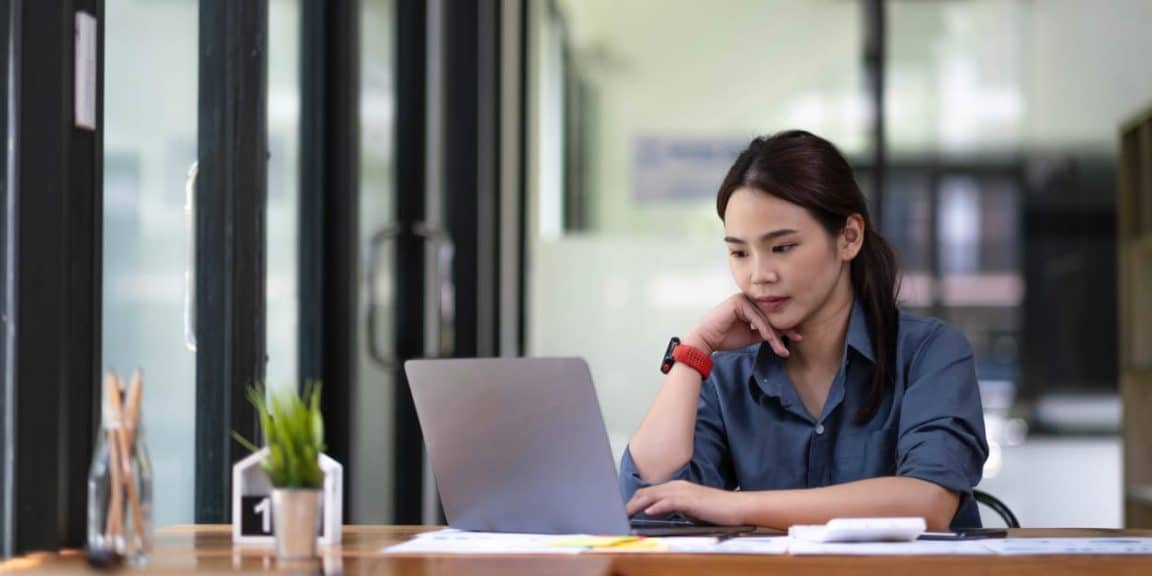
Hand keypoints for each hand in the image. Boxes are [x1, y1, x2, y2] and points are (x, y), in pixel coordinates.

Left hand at [626, 480, 745, 525]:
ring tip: (625, 514)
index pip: (647, 493)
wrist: (736, 507)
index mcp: (675, 488)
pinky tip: (648, 512)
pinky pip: (670, 502)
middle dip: (630, 503)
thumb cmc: (715, 510)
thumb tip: (657, 512)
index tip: (622, 511)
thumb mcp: (689, 510)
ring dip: (637, 505)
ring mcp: (683, 492)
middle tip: (616, 514)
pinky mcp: (691, 500)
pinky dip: (657, 506)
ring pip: (654, 495)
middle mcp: (676, 486)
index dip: (633, 501)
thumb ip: (674, 509)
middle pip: (646, 492)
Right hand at [686, 294, 801, 356]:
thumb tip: (781, 335)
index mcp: (750, 306)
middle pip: (770, 315)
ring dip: (774, 334)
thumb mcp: (750, 336)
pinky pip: (756, 317)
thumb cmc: (724, 338)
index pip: (771, 316)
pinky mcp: (738, 302)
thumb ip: (764, 333)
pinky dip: (764, 329)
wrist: (705, 340)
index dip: (784, 327)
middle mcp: (748, 300)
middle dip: (784, 329)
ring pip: (764, 318)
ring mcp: (743, 299)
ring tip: (782, 347)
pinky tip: (771, 339)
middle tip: (798, 338)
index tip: (797, 337)